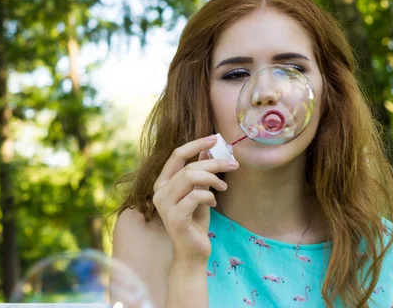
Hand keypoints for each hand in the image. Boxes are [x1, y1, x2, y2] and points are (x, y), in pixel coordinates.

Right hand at [152, 135, 238, 264]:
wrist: (193, 253)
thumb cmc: (195, 222)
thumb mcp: (199, 193)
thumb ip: (200, 174)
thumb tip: (209, 150)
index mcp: (162, 183)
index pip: (176, 155)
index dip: (196, 144)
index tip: (215, 138)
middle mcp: (159, 192)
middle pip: (189, 166)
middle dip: (214, 163)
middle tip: (233, 165)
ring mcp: (164, 205)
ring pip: (191, 177)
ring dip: (213, 178)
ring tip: (223, 187)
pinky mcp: (175, 217)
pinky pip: (196, 196)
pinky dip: (209, 196)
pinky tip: (214, 203)